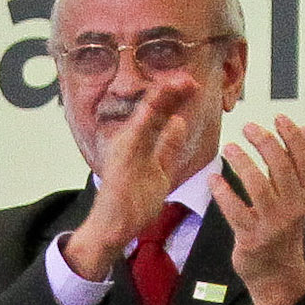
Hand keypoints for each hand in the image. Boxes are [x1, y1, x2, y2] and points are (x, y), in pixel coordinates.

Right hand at [60, 71, 201, 281]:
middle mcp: (129, 139)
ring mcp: (125, 146)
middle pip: (153, 108)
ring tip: (181, 81)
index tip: (191, 85)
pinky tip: (163, 97)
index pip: (159, 113)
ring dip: (165, 95)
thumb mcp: (160, 170)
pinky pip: (139, 130)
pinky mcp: (124, 156)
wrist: (113, 227)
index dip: (175, 97)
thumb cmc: (132, 202)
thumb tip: (179, 122)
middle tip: (190, 78)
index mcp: (138, 142)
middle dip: (172, 91)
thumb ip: (167, 146)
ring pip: (147, 113)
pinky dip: (151, 112)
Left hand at [211, 114, 304, 304]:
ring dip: (242, 163)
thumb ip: (298, 163)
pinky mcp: (252, 238)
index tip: (277, 117)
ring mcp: (272, 224)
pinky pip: (235, 211)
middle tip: (248, 127)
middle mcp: (293, 208)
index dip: (292, 135)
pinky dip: (223, 193)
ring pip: (258, 186)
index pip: (304, 159)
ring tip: (229, 147)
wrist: (277, 273)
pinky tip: (213, 179)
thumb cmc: (283, 228)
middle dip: (264, 142)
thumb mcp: (297, 197)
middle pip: (281, 167)